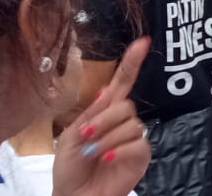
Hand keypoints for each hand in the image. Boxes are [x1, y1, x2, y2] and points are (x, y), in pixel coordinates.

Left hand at [53, 38, 151, 195]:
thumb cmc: (69, 170)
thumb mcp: (71, 136)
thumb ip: (91, 114)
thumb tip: (106, 91)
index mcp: (105, 113)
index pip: (122, 83)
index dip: (132, 63)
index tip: (142, 42)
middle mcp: (123, 123)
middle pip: (125, 105)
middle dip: (104, 120)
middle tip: (86, 137)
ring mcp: (134, 141)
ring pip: (131, 125)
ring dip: (107, 139)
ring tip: (93, 154)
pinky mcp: (141, 158)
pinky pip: (138, 144)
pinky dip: (120, 150)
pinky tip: (108, 159)